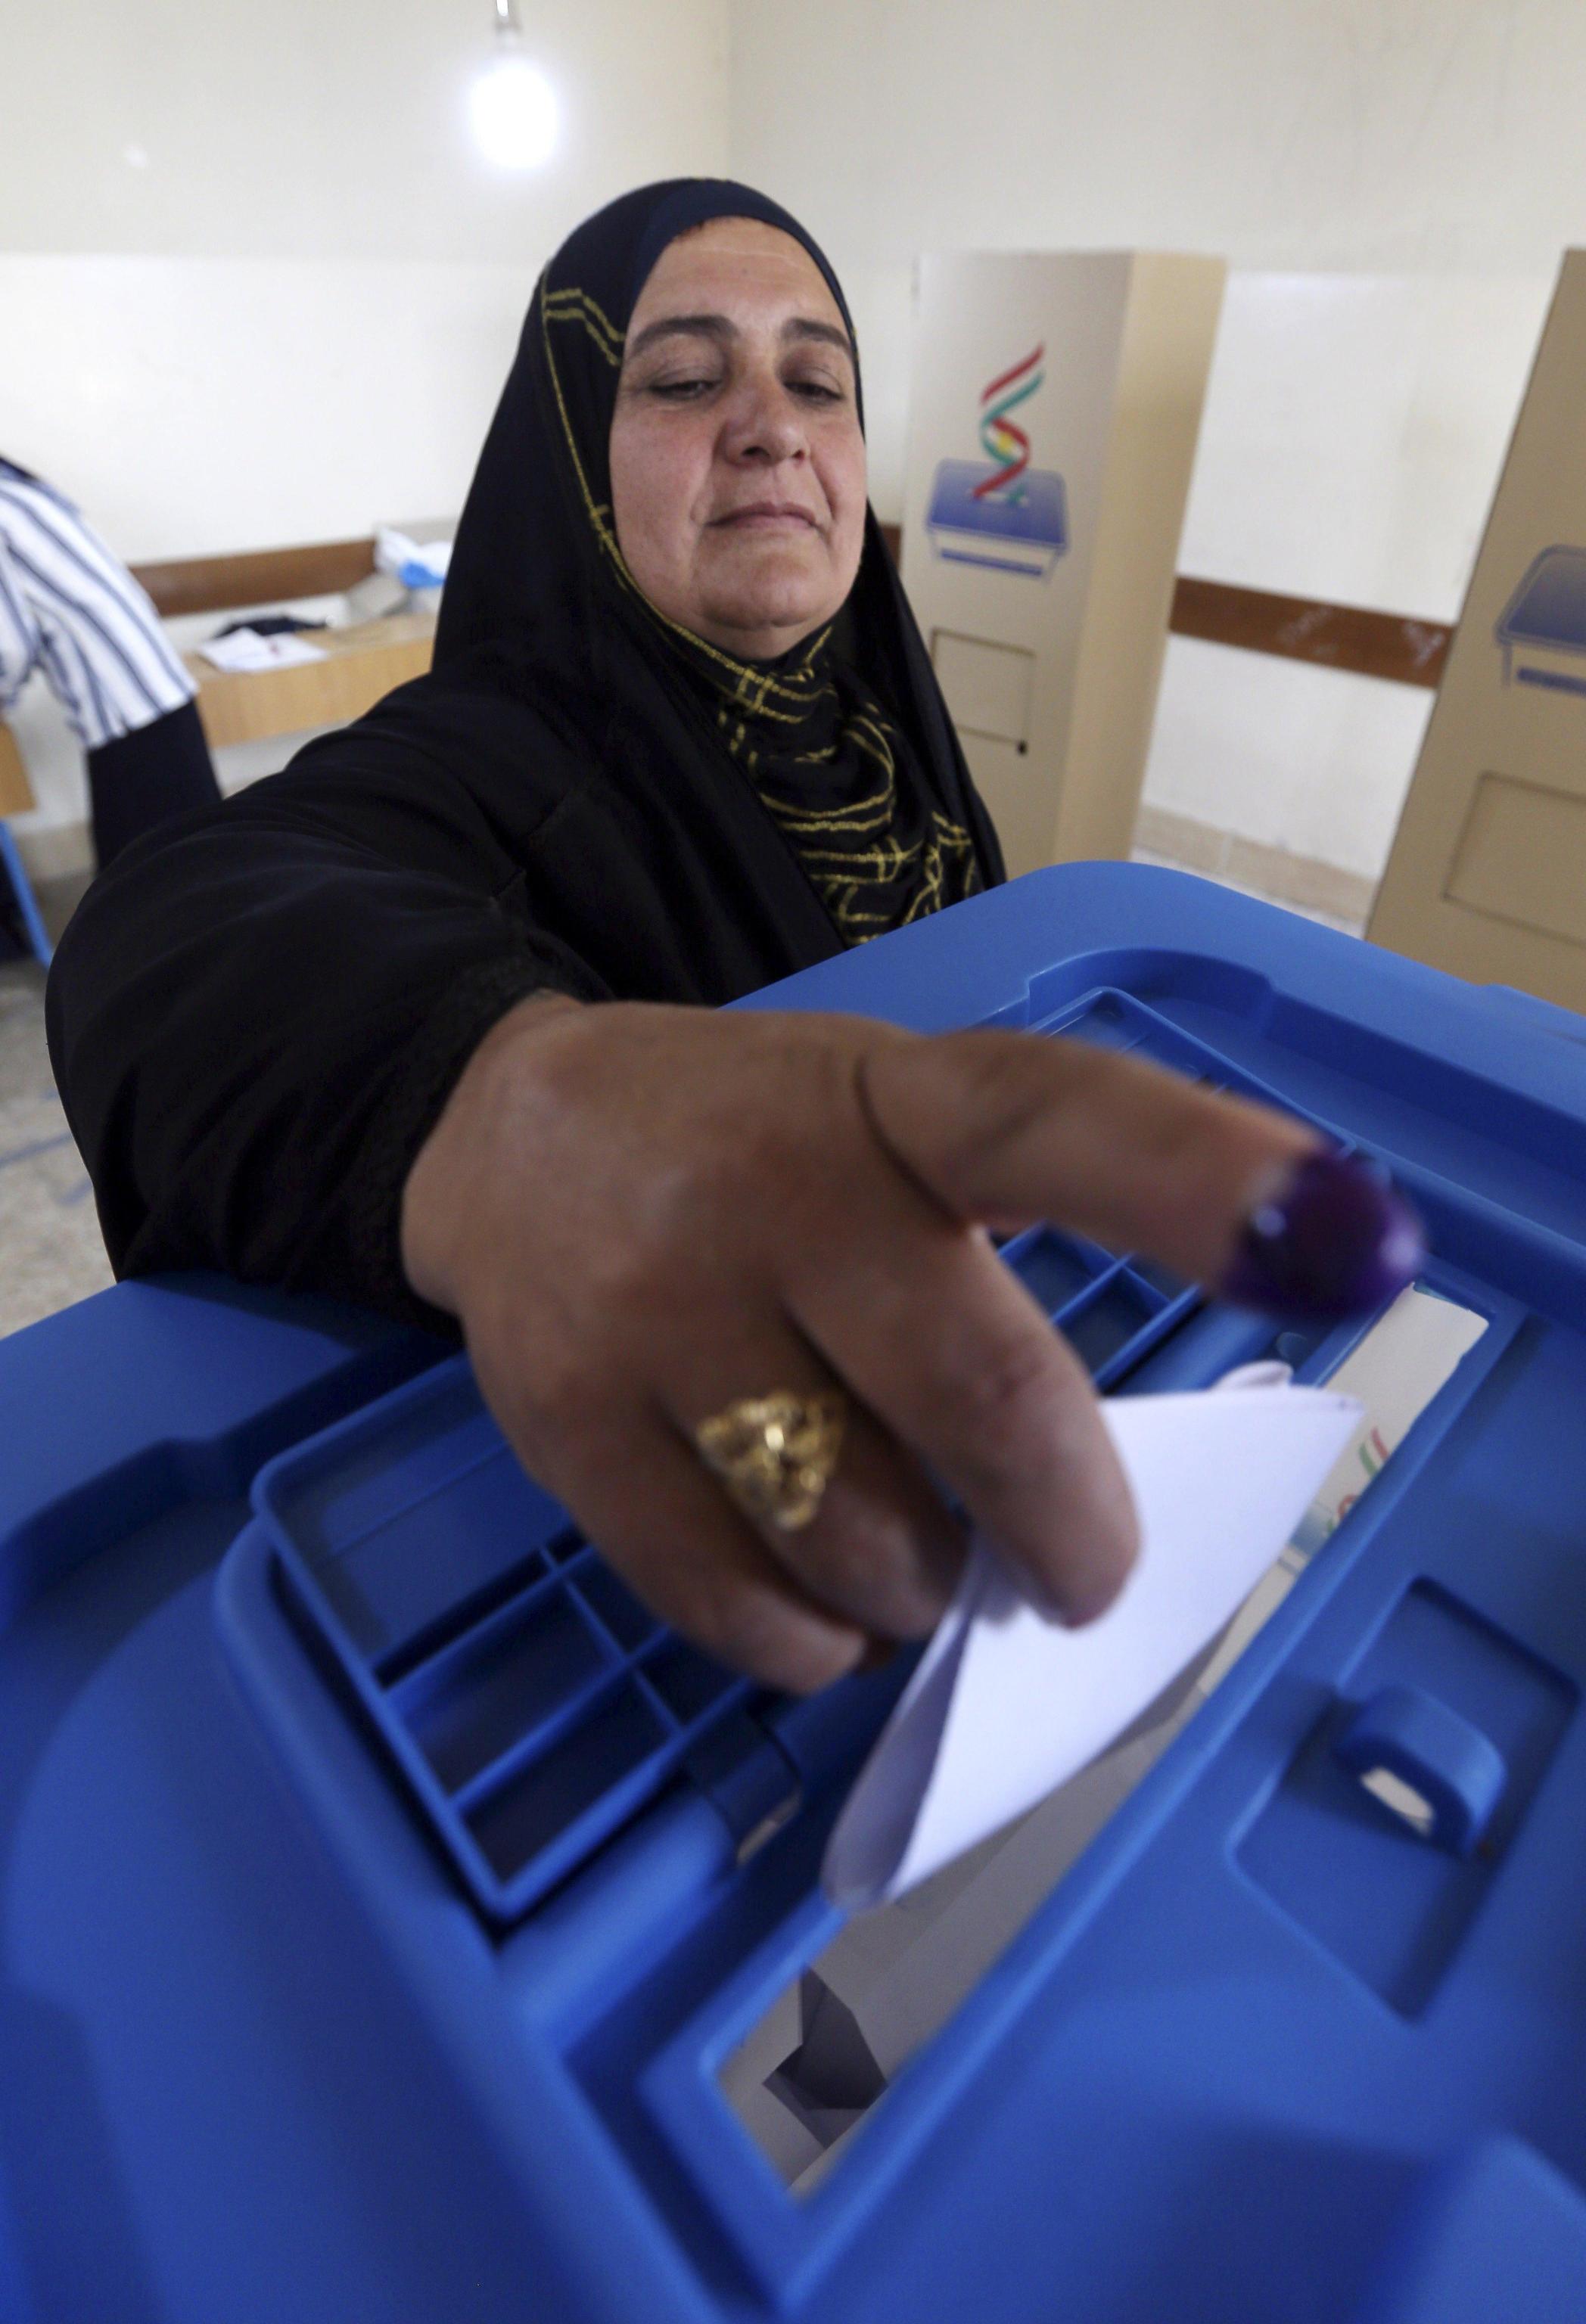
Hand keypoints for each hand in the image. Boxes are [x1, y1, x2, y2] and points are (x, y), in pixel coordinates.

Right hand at [401, 998, 1386, 1691]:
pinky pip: (733, 1599)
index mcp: (891, 1101)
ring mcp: (656, 1308)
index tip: (1346, 1239)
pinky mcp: (566, 1421)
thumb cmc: (753, 1144)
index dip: (1202, 1181)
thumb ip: (997, 1239)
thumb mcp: (888, 1117)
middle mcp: (773, 1189)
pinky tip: (823, 1608)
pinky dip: (811, 1642)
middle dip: (1064, 1526)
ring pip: (857, 1532)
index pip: (1057, 1119)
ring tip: (914, 1561)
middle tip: (1084, 1578)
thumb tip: (1093, 1481)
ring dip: (923, 1591)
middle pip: (975, 1393)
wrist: (504, 1135)